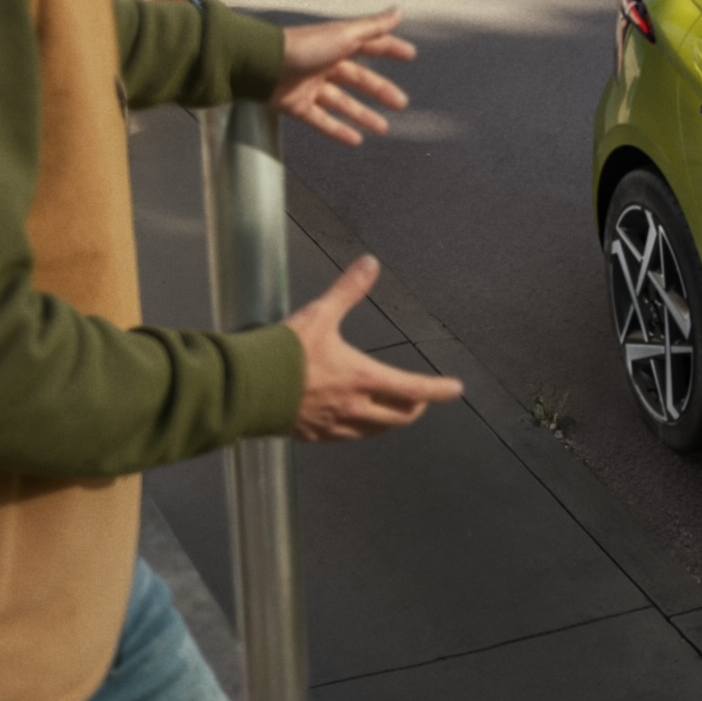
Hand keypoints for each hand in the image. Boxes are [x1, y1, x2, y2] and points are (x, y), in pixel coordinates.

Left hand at [274, 10, 415, 145]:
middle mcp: (323, 64)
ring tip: (382, 128)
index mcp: (334, 44)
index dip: (390, 50)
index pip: (369, 46)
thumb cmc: (301, 47)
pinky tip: (356, 141)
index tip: (409, 55)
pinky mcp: (296, 105)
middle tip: (400, 103)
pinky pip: (321, 120)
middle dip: (380, 91)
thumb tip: (398, 11)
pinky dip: (338, 131)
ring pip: (342, 103)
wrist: (260, 64)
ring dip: (363, 115)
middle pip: (358, 79)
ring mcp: (309, 85)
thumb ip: (372, 27)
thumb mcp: (343, 35)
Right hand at [285, 256, 463, 439]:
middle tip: (422, 398)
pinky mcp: (314, 434)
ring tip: (395, 411)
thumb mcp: (320, 314)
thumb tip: (369, 264)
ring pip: (376, 430)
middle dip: (415, 406)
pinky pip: (347, 436)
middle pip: (400, 416)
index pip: (414, 388)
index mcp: (363, 378)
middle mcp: (354, 407)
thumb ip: (348, 290)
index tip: (455, 389)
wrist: (246, 385)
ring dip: (391, 420)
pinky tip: (354, 422)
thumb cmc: (283, 352)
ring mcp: (335, 424)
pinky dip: (360, 429)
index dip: (438, 389)